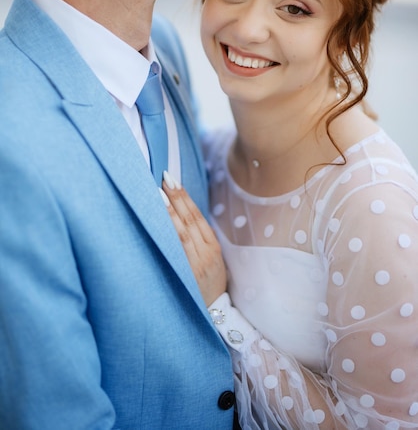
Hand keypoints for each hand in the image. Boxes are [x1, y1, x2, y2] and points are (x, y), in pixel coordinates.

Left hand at [162, 172, 226, 305]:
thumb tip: (180, 218)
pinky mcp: (188, 274)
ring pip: (182, 232)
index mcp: (213, 247)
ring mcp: (196, 263)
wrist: (217, 315)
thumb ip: (200, 242)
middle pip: (190, 220)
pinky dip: (167, 234)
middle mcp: (206, 252)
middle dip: (176, 197)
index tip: (172, 180)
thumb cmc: (210, 285)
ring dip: (169, 212)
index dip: (184, 197)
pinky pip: (176, 250)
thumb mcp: (212, 261)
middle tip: (163, 178)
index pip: (197, 216)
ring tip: (157, 194)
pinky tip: (157, 222)